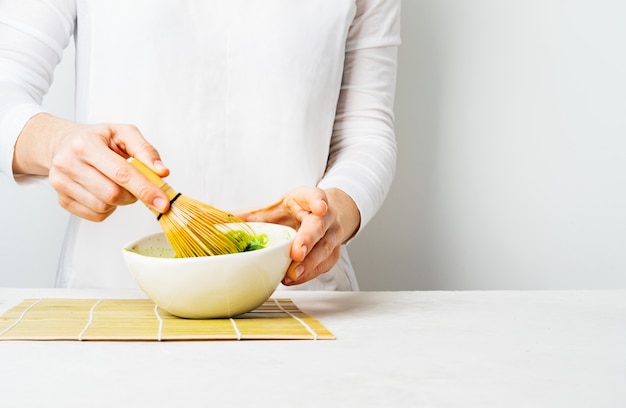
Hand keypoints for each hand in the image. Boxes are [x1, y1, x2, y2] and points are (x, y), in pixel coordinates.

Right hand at [13, 113, 169, 220]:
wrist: (65, 143)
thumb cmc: (97, 139)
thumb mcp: (123, 133)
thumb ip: (145, 150)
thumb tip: (161, 171)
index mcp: (86, 145)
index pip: (121, 173)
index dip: (145, 189)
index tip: (162, 201)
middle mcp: (69, 163)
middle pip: (113, 194)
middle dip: (133, 195)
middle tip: (136, 185)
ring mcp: (62, 183)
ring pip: (104, 207)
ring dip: (120, 202)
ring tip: (116, 184)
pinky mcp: (62, 200)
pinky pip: (96, 216)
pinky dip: (108, 209)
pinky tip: (104, 193)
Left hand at [235, 187, 360, 285]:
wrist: (323, 215)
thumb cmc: (294, 212)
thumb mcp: (273, 208)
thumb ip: (248, 217)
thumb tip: (217, 224)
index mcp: (307, 199)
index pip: (315, 196)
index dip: (317, 201)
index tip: (318, 207)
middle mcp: (325, 216)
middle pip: (320, 226)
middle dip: (309, 239)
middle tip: (296, 253)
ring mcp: (332, 235)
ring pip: (325, 249)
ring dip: (309, 263)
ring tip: (292, 274)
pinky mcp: (333, 252)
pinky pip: (324, 265)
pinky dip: (310, 273)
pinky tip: (295, 278)